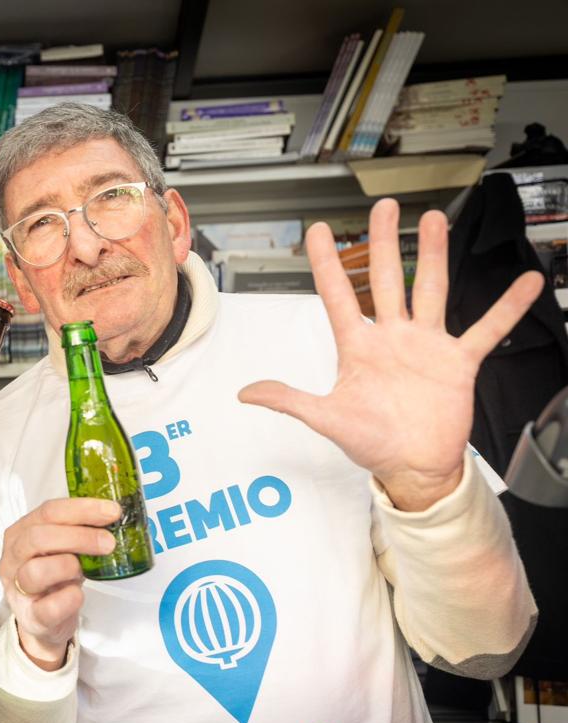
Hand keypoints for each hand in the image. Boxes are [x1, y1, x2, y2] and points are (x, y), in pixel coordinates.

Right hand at [0, 498, 118, 669]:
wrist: (44, 620)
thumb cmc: (54, 577)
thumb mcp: (62, 548)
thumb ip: (79, 530)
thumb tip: (112, 516)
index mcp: (20, 533)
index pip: (48, 511)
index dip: (82, 509)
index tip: (111, 511)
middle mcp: (12, 559)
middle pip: (38, 537)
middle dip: (79, 536)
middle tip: (108, 542)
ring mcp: (17, 590)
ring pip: (36, 571)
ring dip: (70, 565)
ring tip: (88, 569)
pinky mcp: (30, 618)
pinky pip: (48, 607)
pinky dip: (69, 599)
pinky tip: (79, 593)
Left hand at [239, 199, 542, 510]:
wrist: (413, 466)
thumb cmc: (372, 442)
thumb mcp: (327, 418)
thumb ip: (289, 400)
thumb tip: (247, 392)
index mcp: (358, 347)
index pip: (339, 294)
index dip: (327, 263)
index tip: (317, 231)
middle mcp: (392, 338)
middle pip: (388, 278)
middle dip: (384, 242)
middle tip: (384, 207)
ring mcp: (426, 345)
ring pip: (430, 289)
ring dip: (434, 255)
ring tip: (435, 220)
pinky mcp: (457, 362)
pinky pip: (485, 329)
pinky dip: (505, 307)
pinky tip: (525, 283)